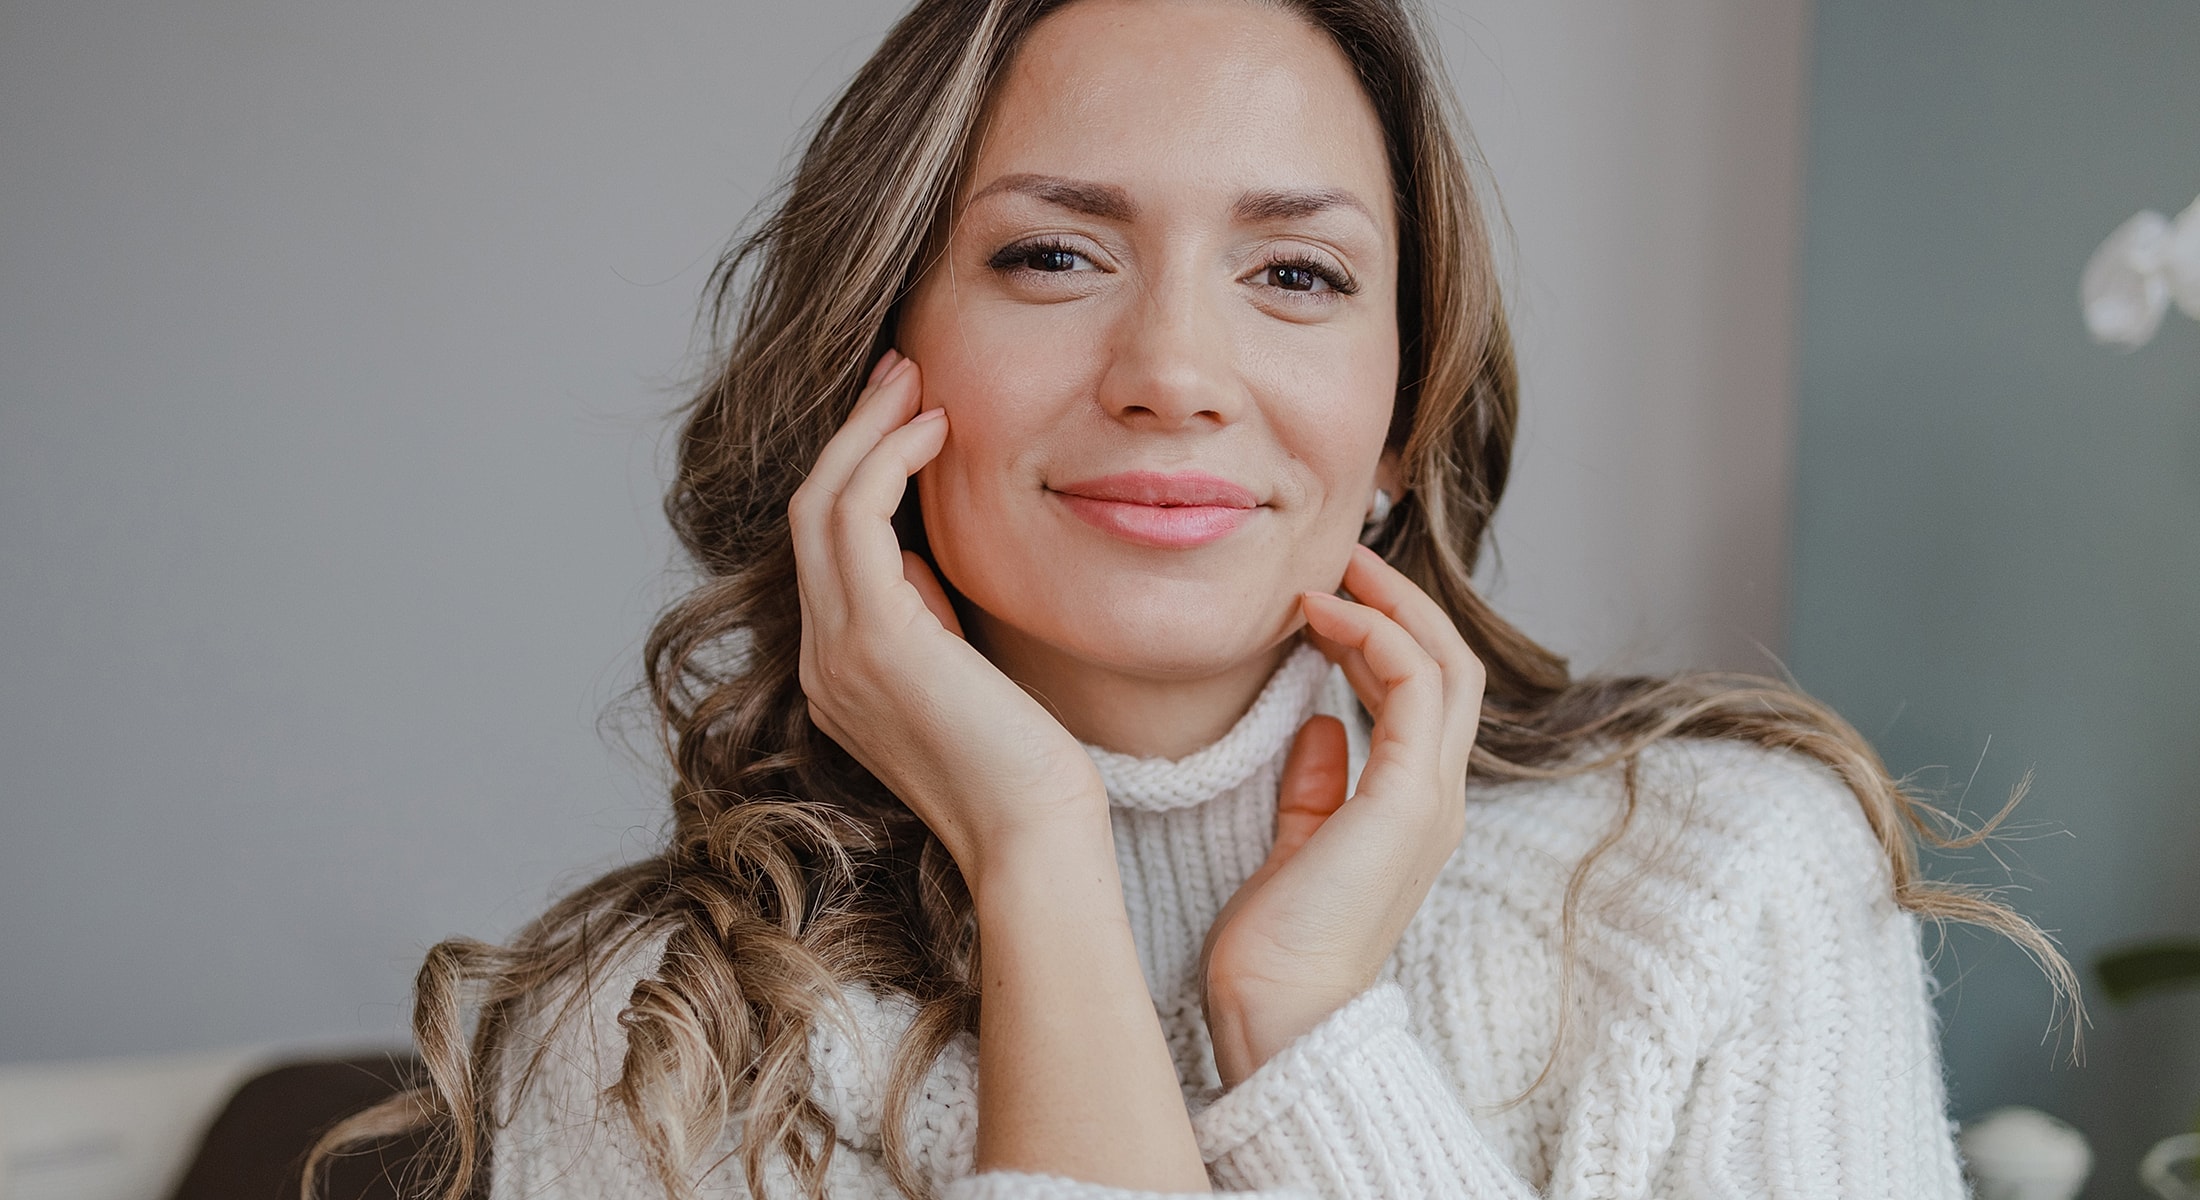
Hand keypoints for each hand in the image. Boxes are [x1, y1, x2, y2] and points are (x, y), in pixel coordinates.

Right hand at [788, 350, 1110, 880]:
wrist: (1034, 837)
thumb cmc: (1026, 767)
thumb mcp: (963, 675)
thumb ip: (929, 619)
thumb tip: (923, 558)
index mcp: (840, 670)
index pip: (827, 546)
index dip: (858, 468)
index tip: (906, 414)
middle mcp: (822, 660)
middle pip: (810, 512)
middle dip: (854, 431)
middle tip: (902, 370)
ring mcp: (838, 651)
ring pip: (821, 503)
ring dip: (866, 430)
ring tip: (915, 380)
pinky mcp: (875, 640)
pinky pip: (856, 517)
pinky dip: (887, 459)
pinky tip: (935, 432)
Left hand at [1200, 544, 1484, 1086]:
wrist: (1279, 1017)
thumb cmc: (1274, 951)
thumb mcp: (1296, 848)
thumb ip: (1317, 789)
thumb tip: (1323, 728)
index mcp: (1412, 810)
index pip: (1425, 695)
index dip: (1385, 634)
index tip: (1327, 598)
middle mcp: (1436, 799)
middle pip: (1451, 666)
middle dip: (1400, 603)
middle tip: (1343, 559)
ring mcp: (1430, 800)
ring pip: (1445, 665)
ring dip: (1391, 607)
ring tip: (1334, 573)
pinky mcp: (1407, 801)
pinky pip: (1417, 688)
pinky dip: (1376, 637)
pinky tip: (1323, 619)